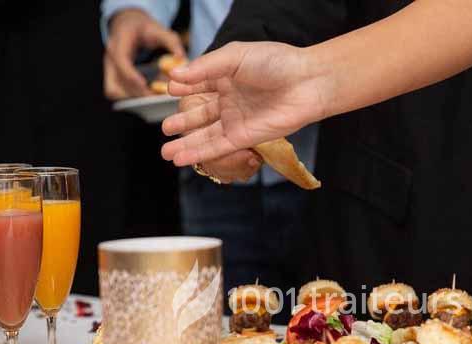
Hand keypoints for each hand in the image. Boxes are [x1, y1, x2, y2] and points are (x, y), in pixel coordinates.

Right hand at [104, 8, 183, 99]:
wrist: (129, 25)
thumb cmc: (144, 28)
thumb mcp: (159, 30)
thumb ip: (171, 42)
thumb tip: (181, 58)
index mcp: (120, 42)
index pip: (121, 60)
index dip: (132, 75)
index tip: (145, 86)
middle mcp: (110, 56)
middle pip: (116, 81)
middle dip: (136, 92)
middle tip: (157, 99)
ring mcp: (109, 68)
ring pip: (113, 90)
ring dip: (132, 96)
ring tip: (154, 98)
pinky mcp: (112, 76)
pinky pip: (115, 92)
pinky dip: (130, 96)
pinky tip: (147, 95)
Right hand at [161, 41, 328, 165]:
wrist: (307, 82)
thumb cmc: (276, 63)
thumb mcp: (235, 56)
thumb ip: (204, 68)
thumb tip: (174, 76)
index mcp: (227, 76)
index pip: (200, 84)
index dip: (184, 88)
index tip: (170, 90)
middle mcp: (231, 100)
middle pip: (201, 115)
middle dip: (182, 123)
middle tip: (164, 129)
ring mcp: (237, 120)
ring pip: (206, 135)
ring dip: (186, 145)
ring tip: (165, 152)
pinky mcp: (245, 137)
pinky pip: (218, 147)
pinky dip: (199, 153)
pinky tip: (182, 158)